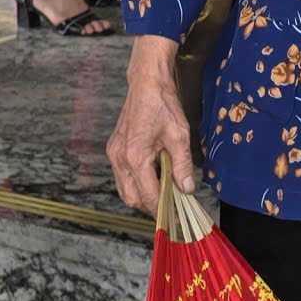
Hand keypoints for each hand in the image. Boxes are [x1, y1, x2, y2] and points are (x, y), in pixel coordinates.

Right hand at [108, 35, 196, 207]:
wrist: (147, 82)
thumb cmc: (163, 104)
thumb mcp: (179, 135)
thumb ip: (182, 165)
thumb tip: (186, 188)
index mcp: (134, 156)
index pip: (148, 195)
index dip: (162, 209)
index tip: (176, 218)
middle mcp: (119, 158)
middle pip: (131, 197)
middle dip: (150, 207)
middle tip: (172, 209)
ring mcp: (114, 153)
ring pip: (124, 189)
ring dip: (142, 197)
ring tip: (164, 197)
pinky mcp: (114, 148)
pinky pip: (122, 176)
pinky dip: (136, 184)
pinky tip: (153, 180)